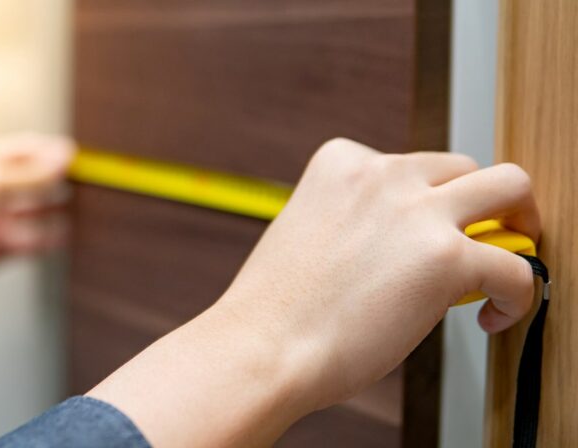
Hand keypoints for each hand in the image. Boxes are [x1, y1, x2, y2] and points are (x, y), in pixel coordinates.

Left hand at [0, 133, 74, 287]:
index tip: (78, 157)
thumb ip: (31, 173)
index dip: (52, 151)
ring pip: (35, 209)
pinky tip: (63, 234)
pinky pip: (31, 238)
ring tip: (83, 206)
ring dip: (55, 207)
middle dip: (58, 179)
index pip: (27, 149)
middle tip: (87, 181)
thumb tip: (63, 156)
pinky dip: (48, 237)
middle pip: (34, 178)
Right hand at [88, 138, 539, 446]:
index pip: (407, 164)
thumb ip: (355, 223)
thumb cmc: (275, 310)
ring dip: (517, 218)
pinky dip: (516, 293)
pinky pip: (514, 265)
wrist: (262, 347)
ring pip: (509, 185)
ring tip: (509, 256)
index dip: (421, 202)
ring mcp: (417, 211)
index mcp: (340, 164)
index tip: (419, 234)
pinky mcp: (446, 257)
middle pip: (462, 166)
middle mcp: (382, 175)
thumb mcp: (308, 234)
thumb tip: (399, 250)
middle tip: (479, 236)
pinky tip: (492, 315)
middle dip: (474, 202)